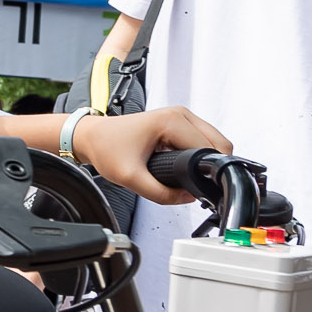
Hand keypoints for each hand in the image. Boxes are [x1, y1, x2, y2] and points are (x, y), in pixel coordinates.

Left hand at [73, 105, 232, 201]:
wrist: (92, 137)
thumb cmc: (106, 148)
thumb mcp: (131, 178)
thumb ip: (161, 193)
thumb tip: (188, 197)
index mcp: (172, 121)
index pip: (209, 149)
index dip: (209, 172)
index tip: (201, 188)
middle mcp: (180, 114)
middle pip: (219, 143)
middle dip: (213, 166)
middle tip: (197, 185)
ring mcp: (181, 116)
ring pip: (214, 141)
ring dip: (208, 160)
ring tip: (191, 178)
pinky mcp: (179, 123)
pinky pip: (203, 140)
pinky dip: (201, 155)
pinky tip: (189, 168)